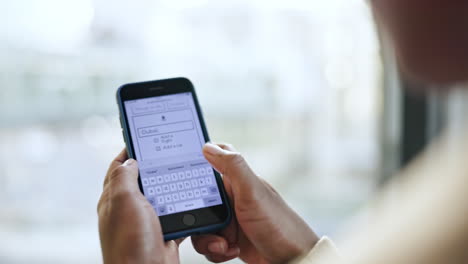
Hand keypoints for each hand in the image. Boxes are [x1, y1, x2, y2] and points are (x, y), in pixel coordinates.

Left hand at [98, 149, 183, 263]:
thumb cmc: (130, 242)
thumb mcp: (123, 201)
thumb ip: (124, 177)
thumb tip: (129, 160)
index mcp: (115, 198)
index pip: (118, 167)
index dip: (129, 151)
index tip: (143, 137)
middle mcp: (129, 208)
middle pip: (142, 179)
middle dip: (154, 166)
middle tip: (169, 152)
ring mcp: (146, 221)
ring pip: (160, 195)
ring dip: (171, 185)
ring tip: (183, 171)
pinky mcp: (162, 231)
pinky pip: (175, 212)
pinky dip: (183, 205)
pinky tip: (191, 198)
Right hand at [192, 143, 318, 263]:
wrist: (291, 260)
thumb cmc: (279, 224)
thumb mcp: (252, 192)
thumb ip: (233, 167)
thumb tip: (209, 146)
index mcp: (236, 180)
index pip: (212, 161)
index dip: (195, 165)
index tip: (181, 176)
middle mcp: (232, 198)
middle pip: (198, 200)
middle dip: (199, 217)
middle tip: (210, 226)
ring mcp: (230, 219)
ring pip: (201, 224)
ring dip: (207, 238)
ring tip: (224, 245)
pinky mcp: (229, 239)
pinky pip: (209, 242)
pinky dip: (215, 250)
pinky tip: (230, 251)